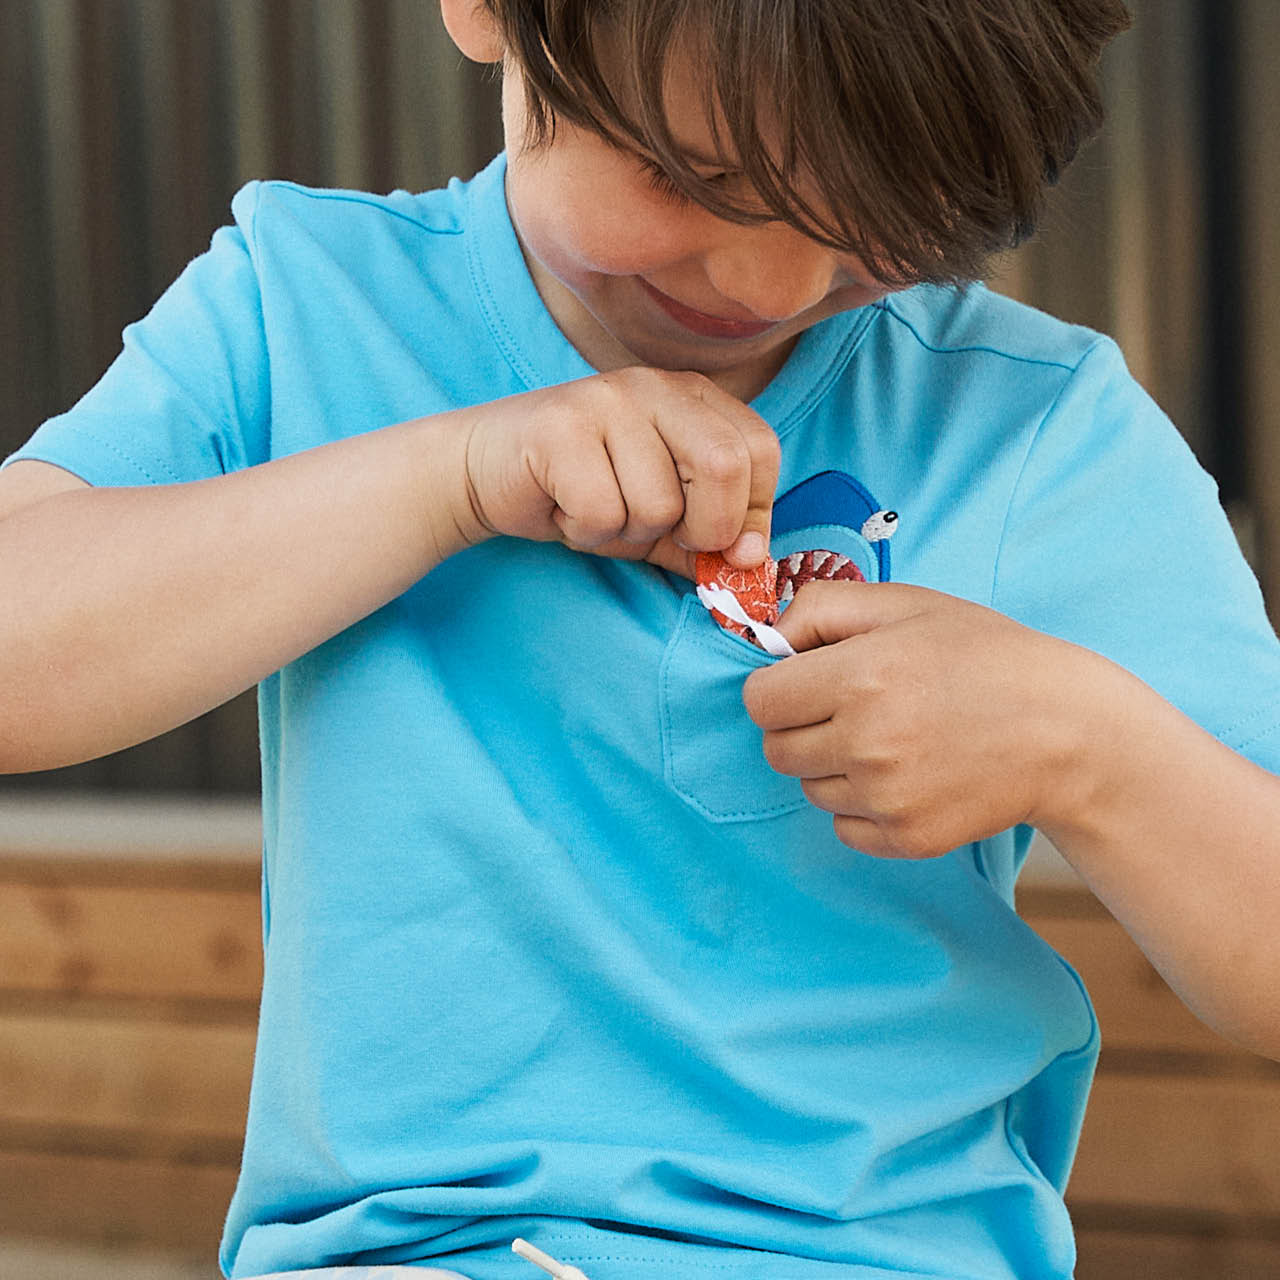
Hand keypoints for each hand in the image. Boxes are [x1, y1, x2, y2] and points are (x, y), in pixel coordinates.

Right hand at [455, 367, 779, 576]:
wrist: (483, 472)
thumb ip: (709, 540)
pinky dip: (585, 532)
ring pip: (658, 503)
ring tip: (595, 509)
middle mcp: (655, 385)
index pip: (761, 451)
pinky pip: (603, 511)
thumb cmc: (581, 493)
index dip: (751, 512)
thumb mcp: (660, 520)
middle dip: (702, 528)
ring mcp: (607, 399)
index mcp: (692, 396)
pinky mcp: (560, 427)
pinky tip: (563, 508)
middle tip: (659, 532)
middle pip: (724, 467)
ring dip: (627, 532)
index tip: (717, 544)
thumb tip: (754, 565)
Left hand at [742, 580, 1117, 856]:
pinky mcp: (907, 837)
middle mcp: (866, 742)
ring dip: (832, 766)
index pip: (759, 700)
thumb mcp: (905, 605)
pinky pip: (843, 826)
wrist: (1068, 729)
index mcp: (859, 677)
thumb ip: (820, 610)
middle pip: (777, 749)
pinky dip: (861, 806)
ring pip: (809, 788)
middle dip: (800, 726)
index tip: (809, 680)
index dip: (780, 686)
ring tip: (892, 737)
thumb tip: (767, 643)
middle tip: (851, 708)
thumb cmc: (984, 655)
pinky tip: (906, 774)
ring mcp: (887, 797)